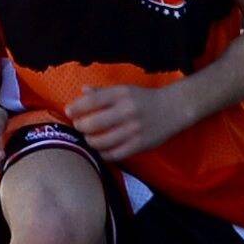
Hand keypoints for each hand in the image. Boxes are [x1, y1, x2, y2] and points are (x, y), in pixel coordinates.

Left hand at [59, 76, 189, 157]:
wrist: (174, 108)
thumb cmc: (144, 99)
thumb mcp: (125, 89)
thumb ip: (103, 92)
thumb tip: (82, 91)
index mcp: (121, 94)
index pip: (91, 102)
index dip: (75, 108)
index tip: (69, 112)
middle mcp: (126, 111)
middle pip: (92, 124)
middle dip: (81, 127)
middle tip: (80, 127)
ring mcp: (133, 130)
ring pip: (101, 142)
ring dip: (90, 141)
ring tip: (90, 138)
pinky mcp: (139, 145)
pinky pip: (114, 154)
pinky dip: (103, 153)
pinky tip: (102, 149)